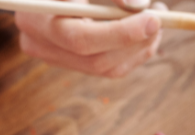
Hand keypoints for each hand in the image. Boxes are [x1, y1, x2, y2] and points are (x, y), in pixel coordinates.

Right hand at [15, 0, 164, 77]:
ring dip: (139, 48)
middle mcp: (38, 44)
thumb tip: (136, 5)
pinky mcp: (71, 62)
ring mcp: (54, 58)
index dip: (120, 33)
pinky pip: (108, 68)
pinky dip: (133, 53)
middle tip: (161, 19)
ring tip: (158, 20)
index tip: (152, 19)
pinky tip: (148, 34)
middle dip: (135, 42)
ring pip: (106, 68)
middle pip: (95, 60)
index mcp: (33, 17)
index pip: (79, 39)